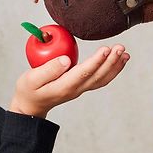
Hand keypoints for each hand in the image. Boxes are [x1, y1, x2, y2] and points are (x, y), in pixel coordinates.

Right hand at [9, 44, 129, 117]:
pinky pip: (100, 79)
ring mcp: (80, 89)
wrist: (30, 106)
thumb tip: (65, 60)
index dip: (96, 61)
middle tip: (120, 47)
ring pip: (102, 79)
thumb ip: (47, 70)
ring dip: (115, 66)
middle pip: (98, 76)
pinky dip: (111, 70)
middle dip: (111, 61)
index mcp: (63, 86)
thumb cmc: (29, 89)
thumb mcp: (31, 79)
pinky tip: (117, 61)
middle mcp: (75, 89)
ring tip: (124, 53)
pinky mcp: (81, 87)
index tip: (106, 49)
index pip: (84, 73)